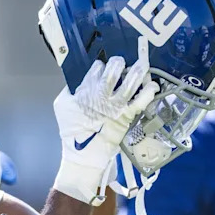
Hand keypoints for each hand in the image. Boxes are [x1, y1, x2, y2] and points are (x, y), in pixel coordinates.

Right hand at [53, 39, 158, 202]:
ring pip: (130, 83)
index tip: (102, 67)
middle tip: (120, 63)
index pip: (96, 70)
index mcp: (86, 90)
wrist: (84, 152)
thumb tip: (77, 82)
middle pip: (113, 72)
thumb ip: (69, 90)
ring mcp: (117, 105)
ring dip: (137, 71)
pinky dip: (148, 92)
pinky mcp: (128, 115)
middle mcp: (102, 95)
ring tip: (141, 65)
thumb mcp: (61, 105)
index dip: (100, 66)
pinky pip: (141, 101)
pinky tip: (152, 85)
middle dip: (118, 63)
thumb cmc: (71, 130)